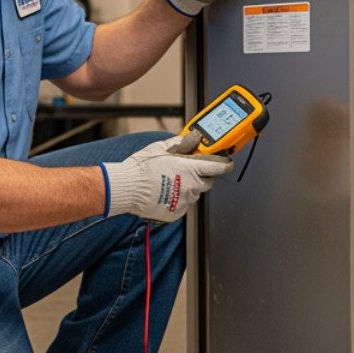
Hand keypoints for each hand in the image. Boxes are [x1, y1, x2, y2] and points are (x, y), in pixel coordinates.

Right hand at [100, 132, 232, 221]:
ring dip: (187, 188)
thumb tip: (191, 139)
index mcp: (192, 169)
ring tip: (168, 182)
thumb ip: (180, 143)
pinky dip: (176, 200)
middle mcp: (192, 186)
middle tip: (186, 171)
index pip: (219, 167)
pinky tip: (163, 193)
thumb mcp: (161, 147)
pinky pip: (182, 205)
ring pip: (193, 194)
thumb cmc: (142, 167)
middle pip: (207, 182)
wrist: (127, 188)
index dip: (224, 164)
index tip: (226, 163)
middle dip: (201, 175)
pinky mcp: (176, 213)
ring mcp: (185, 201)